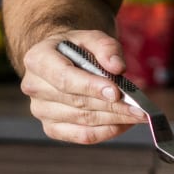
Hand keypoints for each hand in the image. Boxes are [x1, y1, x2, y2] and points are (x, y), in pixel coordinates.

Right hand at [17, 30, 146, 143]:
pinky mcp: (51, 128)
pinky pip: (82, 136)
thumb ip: (105, 47)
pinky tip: (124, 123)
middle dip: (112, 106)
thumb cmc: (76, 48)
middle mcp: (34, 87)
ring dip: (114, 119)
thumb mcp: (91, 37)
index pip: (64, 78)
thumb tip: (117, 67)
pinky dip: (106, 132)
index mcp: (38, 59)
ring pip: (82, 120)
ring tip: (137, 114)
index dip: (90, 87)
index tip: (116, 92)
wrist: (60, 59)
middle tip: (139, 108)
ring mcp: (40, 110)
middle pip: (77, 102)